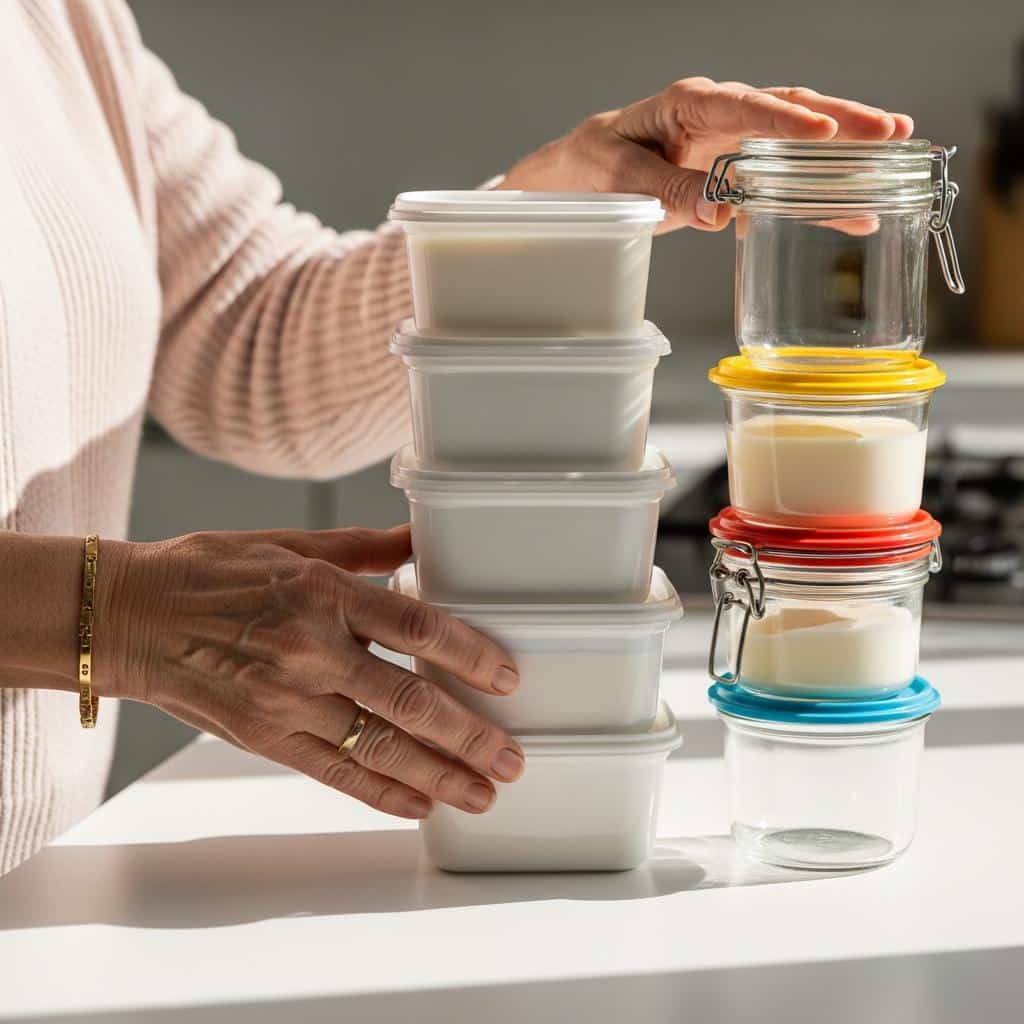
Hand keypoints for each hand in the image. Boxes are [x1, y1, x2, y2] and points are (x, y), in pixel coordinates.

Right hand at [96, 525, 523, 819]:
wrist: (131, 616)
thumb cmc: (212, 571)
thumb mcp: (291, 544)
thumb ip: (363, 548)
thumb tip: (420, 538)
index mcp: (323, 593)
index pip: (415, 625)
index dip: (468, 654)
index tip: (507, 677)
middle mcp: (310, 650)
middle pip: (408, 699)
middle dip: (468, 735)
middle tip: (511, 758)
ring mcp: (286, 700)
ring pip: (378, 747)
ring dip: (438, 775)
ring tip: (482, 794)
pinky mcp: (265, 736)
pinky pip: (333, 771)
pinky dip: (380, 793)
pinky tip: (418, 806)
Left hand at [500, 78, 912, 231]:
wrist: (586, 175)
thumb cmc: (597, 166)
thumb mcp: (621, 180)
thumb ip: (667, 191)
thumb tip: (717, 210)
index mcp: (689, 104)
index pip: (745, 107)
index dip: (785, 121)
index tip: (823, 135)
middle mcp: (721, 115)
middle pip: (790, 111)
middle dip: (842, 121)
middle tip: (890, 131)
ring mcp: (734, 142)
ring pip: (798, 142)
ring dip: (845, 151)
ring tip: (896, 154)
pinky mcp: (738, 171)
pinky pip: (783, 180)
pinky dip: (816, 196)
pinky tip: (852, 212)